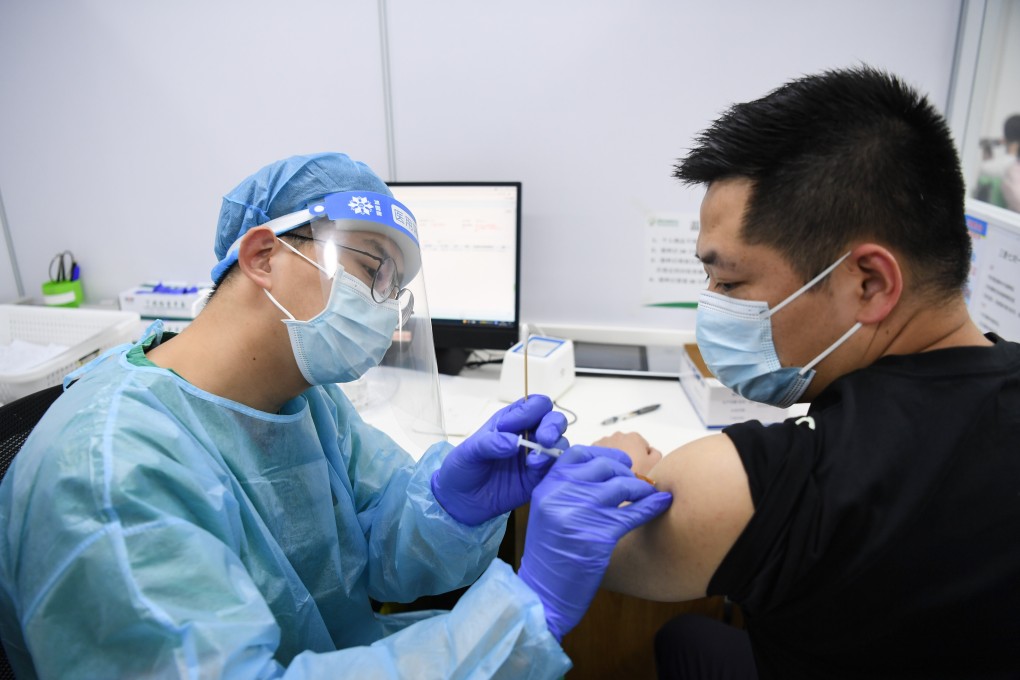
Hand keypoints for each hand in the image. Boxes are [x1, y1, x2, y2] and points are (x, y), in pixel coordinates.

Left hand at [431, 395, 568, 525]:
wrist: (461, 501)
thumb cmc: (463, 468)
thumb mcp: (469, 453)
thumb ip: (490, 444)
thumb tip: (514, 442)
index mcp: (511, 421)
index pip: (533, 405)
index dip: (529, 411)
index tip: (509, 427)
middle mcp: (528, 435)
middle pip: (554, 420)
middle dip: (553, 426)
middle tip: (544, 438)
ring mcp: (535, 457)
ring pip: (560, 443)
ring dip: (553, 448)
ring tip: (534, 462)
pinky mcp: (539, 478)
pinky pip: (556, 468)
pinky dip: (553, 467)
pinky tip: (537, 471)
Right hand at [517, 446, 672, 640]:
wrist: (543, 593)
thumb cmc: (549, 556)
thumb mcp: (548, 514)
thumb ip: (567, 491)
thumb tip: (605, 474)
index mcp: (546, 488)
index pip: (578, 454)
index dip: (604, 454)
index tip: (621, 461)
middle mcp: (561, 495)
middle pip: (603, 467)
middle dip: (626, 471)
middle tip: (636, 483)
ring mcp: (579, 514)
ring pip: (622, 486)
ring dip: (642, 488)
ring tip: (649, 494)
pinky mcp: (599, 536)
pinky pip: (633, 513)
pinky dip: (651, 506)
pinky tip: (661, 503)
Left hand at [593, 431, 661, 477]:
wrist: (612, 486)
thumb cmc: (636, 476)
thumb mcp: (656, 464)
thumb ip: (656, 453)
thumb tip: (650, 450)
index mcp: (634, 437)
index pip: (642, 445)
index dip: (643, 458)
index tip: (640, 468)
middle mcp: (617, 435)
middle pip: (626, 445)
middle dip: (627, 455)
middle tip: (628, 472)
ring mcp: (603, 441)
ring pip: (612, 449)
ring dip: (614, 458)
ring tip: (616, 473)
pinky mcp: (591, 451)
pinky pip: (599, 454)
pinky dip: (602, 460)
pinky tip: (606, 472)